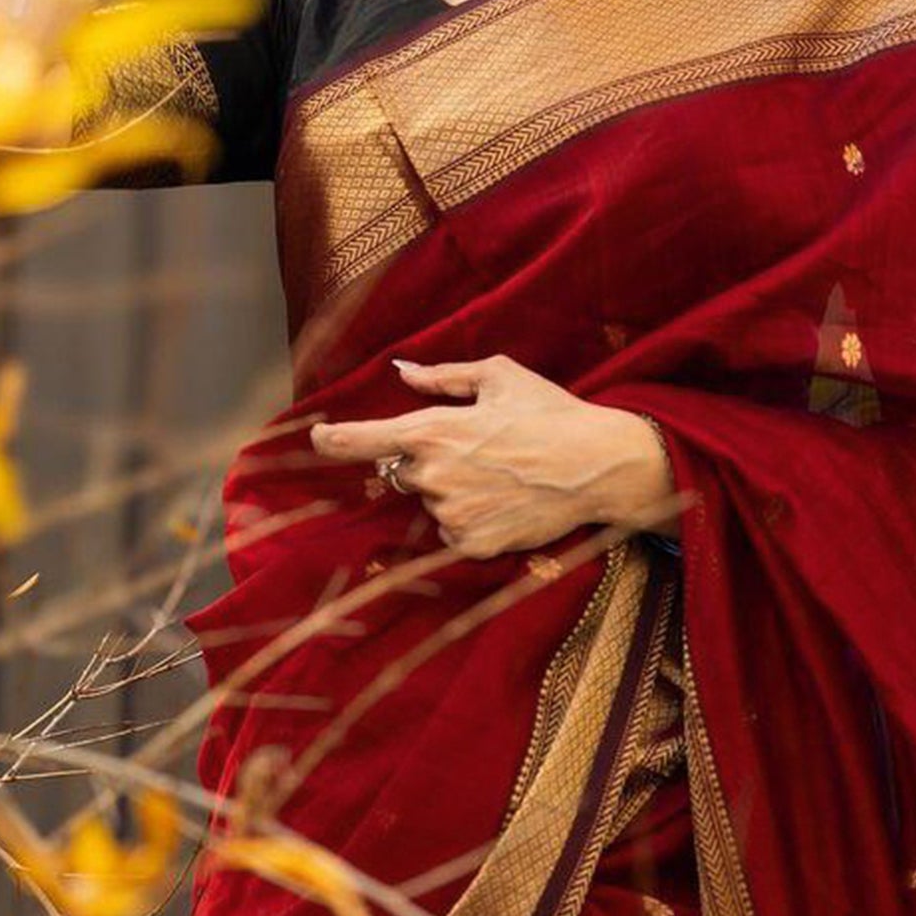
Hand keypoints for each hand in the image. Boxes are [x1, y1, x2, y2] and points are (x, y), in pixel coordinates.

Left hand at [307, 355, 669, 559]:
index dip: (334, 440)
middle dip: (428, 461)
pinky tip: (504, 500)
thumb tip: (403, 372)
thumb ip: (443, 376)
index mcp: (432, 429)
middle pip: (404, 472)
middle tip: (476, 449)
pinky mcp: (471, 543)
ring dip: (451, 490)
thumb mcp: (499, 376)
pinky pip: (452, 530)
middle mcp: (433, 474)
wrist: (598, 465)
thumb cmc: (550, 413)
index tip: (317, 437)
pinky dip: (470, 517)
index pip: (364, 439)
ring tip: (500, 474)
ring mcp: (451, 513)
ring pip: (431, 502)